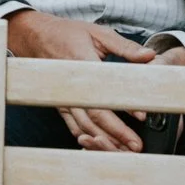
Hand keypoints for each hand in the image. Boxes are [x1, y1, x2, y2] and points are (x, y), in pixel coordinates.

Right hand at [6, 10, 157, 151]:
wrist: (35, 37)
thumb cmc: (68, 33)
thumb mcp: (98, 33)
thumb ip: (125, 47)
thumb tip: (150, 56)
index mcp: (83, 63)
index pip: (106, 91)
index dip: (124, 106)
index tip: (142, 116)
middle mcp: (72, 84)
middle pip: (95, 115)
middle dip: (117, 133)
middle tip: (136, 146)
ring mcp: (64, 96)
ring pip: (84, 125)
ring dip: (104, 140)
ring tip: (123, 151)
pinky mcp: (60, 103)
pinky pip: (73, 125)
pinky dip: (86, 137)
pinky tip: (99, 145)